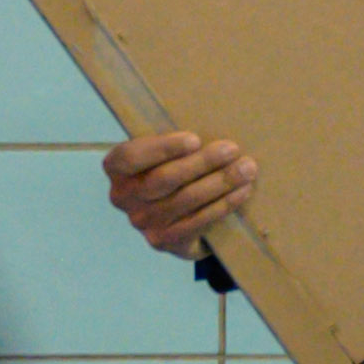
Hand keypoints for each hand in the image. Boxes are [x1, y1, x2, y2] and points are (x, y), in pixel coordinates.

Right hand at [102, 128, 253, 256]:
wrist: (174, 215)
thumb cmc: (170, 167)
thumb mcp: (163, 152)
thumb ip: (174, 143)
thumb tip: (214, 122)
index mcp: (117, 168)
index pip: (131, 157)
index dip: (163, 148)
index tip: (195, 139)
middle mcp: (123, 197)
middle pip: (164, 179)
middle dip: (202, 163)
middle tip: (233, 150)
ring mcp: (143, 222)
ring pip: (185, 200)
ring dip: (220, 183)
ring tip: (246, 169)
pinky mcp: (164, 241)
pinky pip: (197, 222)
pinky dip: (223, 205)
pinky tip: (242, 192)